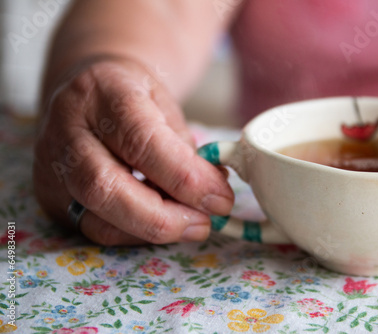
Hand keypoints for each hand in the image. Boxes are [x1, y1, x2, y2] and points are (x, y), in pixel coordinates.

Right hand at [33, 57, 233, 244]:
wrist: (87, 92)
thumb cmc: (132, 97)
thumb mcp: (166, 105)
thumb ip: (185, 149)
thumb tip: (212, 193)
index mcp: (104, 92)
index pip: (141, 141)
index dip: (184, 178)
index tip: (220, 199)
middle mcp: (67, 128)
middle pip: (105, 187)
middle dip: (163, 218)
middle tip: (204, 224)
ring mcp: (51, 165)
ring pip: (96, 217)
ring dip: (151, 232)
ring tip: (190, 225)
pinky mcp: (50, 195)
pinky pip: (94, 229)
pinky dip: (135, 234)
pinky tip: (162, 222)